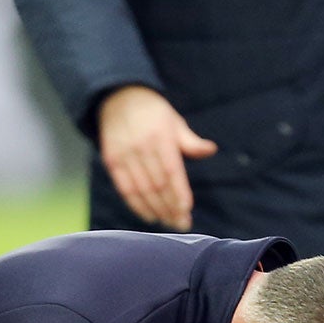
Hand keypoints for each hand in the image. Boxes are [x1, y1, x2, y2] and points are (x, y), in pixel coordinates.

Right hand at [98, 86, 216, 230]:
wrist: (118, 98)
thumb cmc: (154, 113)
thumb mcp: (175, 121)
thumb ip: (191, 141)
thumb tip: (211, 150)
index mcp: (161, 137)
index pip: (171, 171)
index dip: (179, 192)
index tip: (187, 210)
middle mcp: (142, 147)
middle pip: (157, 185)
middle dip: (170, 207)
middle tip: (181, 224)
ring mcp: (125, 155)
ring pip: (142, 190)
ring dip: (156, 210)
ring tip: (168, 223)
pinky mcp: (112, 161)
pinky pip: (125, 189)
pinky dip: (136, 206)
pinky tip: (149, 216)